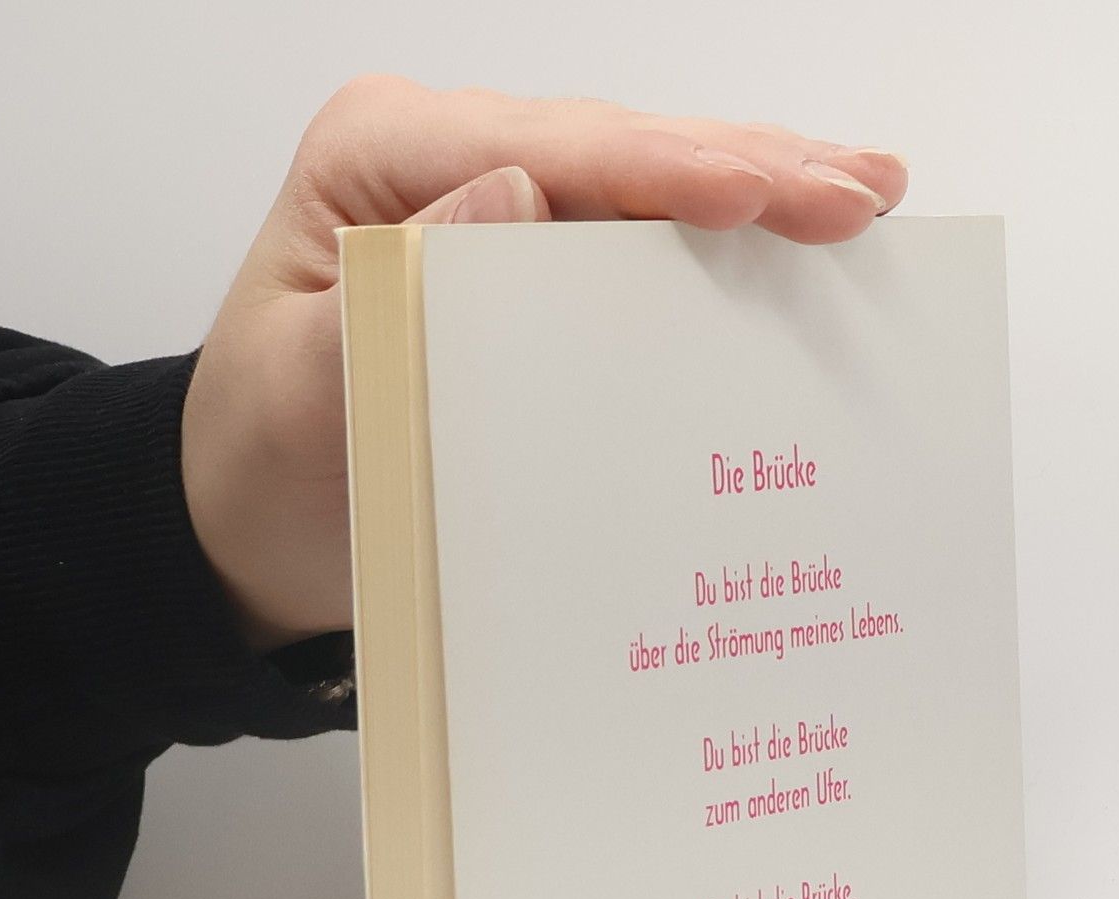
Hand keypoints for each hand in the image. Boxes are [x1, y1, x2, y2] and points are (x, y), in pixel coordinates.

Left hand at [181, 77, 907, 645]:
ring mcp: (495, 207)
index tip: (772, 192)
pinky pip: (637, 244)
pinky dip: (724, 248)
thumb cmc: (268, 467)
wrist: (251, 528)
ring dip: (759, 190)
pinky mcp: (528, 267)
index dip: (672, 169)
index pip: (554, 150)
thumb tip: (519, 190)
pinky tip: (799, 241)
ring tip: (866, 198)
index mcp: (381, 160)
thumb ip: (398, 295)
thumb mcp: (305, 392)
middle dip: (750, 169)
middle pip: (622, 152)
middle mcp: (445, 161)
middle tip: (865, 194)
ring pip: (646, 186)